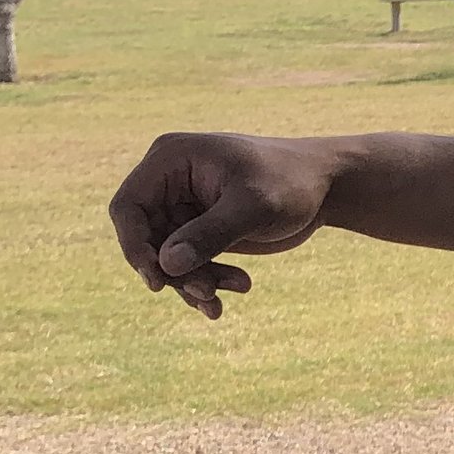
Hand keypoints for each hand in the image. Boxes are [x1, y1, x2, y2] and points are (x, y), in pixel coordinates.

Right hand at [108, 131, 332, 318]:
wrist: (326, 186)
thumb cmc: (291, 183)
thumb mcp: (253, 207)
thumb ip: (209, 234)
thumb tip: (166, 264)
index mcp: (171, 160)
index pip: (128, 207)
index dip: (134, 246)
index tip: (157, 280)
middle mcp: (169, 181)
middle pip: (145, 239)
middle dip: (175, 272)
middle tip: (209, 294)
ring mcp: (183, 206)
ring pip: (167, 257)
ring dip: (195, 281)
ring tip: (237, 290)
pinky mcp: (200, 228)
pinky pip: (188, 263)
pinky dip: (207, 280)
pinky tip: (239, 288)